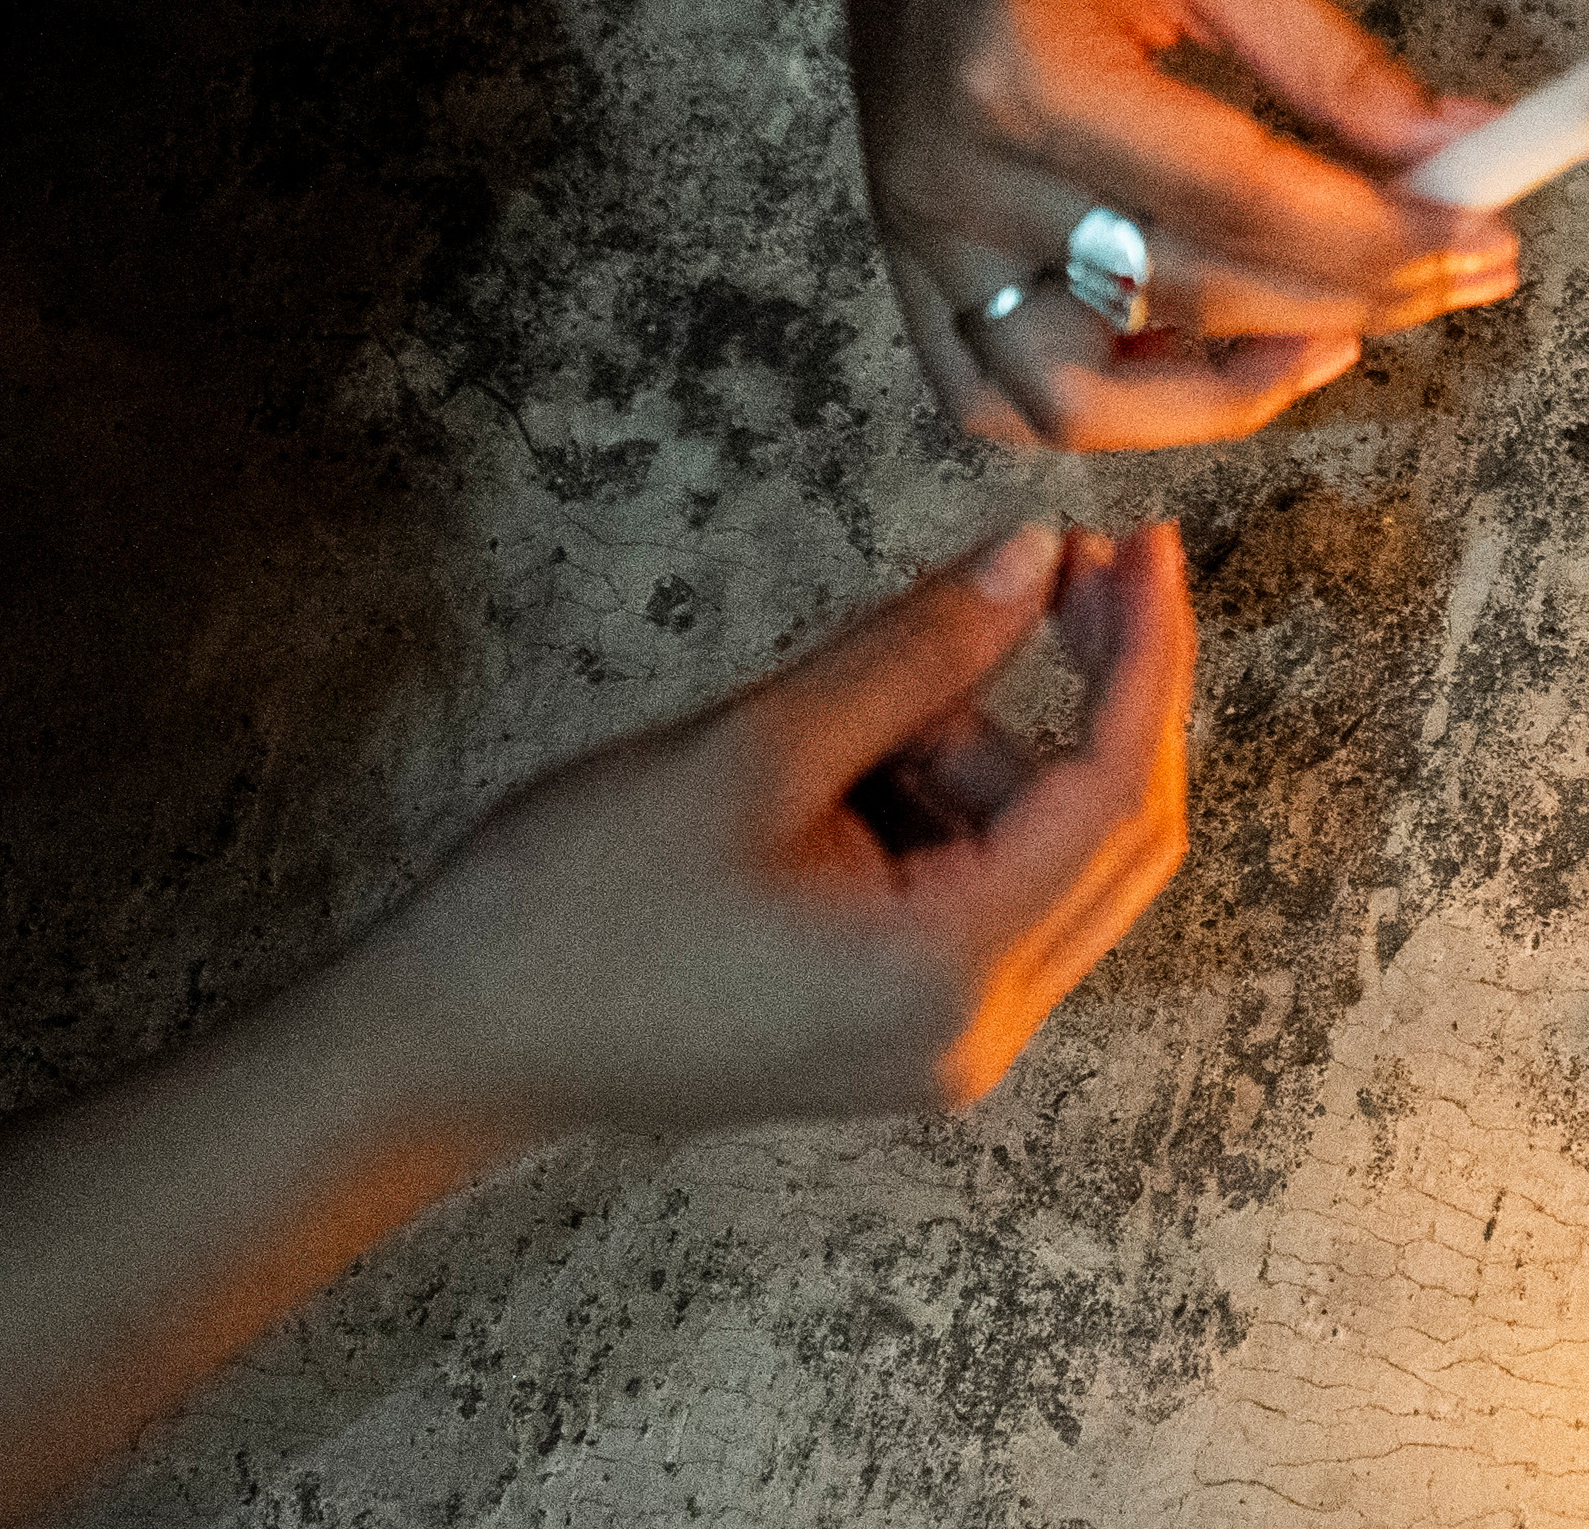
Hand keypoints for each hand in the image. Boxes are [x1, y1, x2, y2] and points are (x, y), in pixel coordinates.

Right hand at [364, 522, 1192, 1133]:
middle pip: (1115, 838)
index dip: (1145, 658)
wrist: (442, 1044)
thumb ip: (919, 651)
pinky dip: (948, 803)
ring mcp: (941, 1044)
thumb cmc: (574, 904)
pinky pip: (982, 891)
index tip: (1146, 545)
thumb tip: (1040, 554)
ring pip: (1043, 857)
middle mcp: (976, 1033)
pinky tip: (847, 766)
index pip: (1117, 797)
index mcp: (953, 976)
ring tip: (843, 713)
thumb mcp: (756, 749)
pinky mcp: (898, 1029)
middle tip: (1063, 567)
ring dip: (985, 750)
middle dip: (1097, 692)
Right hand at [817, 0, 1517, 449]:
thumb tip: (1467, 151)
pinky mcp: (905, 249)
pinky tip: (1206, 360)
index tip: (1484, 241)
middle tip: (1457, 272)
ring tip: (1333, 337)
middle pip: (1185, 298)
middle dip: (1349, 300)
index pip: (1243, 205)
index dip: (1382, 239)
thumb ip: (1338, 65)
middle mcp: (958, 172)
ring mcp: (917, 226)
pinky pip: (990, 392)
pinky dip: (1103, 408)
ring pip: (1072, 400)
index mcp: (1030, 69)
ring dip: (1217, 397)